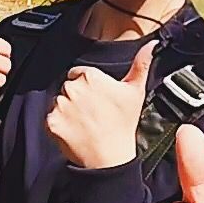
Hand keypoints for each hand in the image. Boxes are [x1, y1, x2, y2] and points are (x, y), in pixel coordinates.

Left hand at [47, 40, 155, 169]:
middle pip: (68, 87)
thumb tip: (152, 44)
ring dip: (68, 110)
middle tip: (93, 113)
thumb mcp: (136, 91)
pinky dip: (60, 124)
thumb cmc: (123, 124)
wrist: (110, 158)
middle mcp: (73, 87)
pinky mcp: (51, 121)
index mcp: (91, 76)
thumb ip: (142, 64)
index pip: (79, 74)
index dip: (88, 87)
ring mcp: (61, 105)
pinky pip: (51, 117)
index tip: (97, 100)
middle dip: (77, 97)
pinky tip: (75, 131)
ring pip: (59, 101)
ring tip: (85, 122)